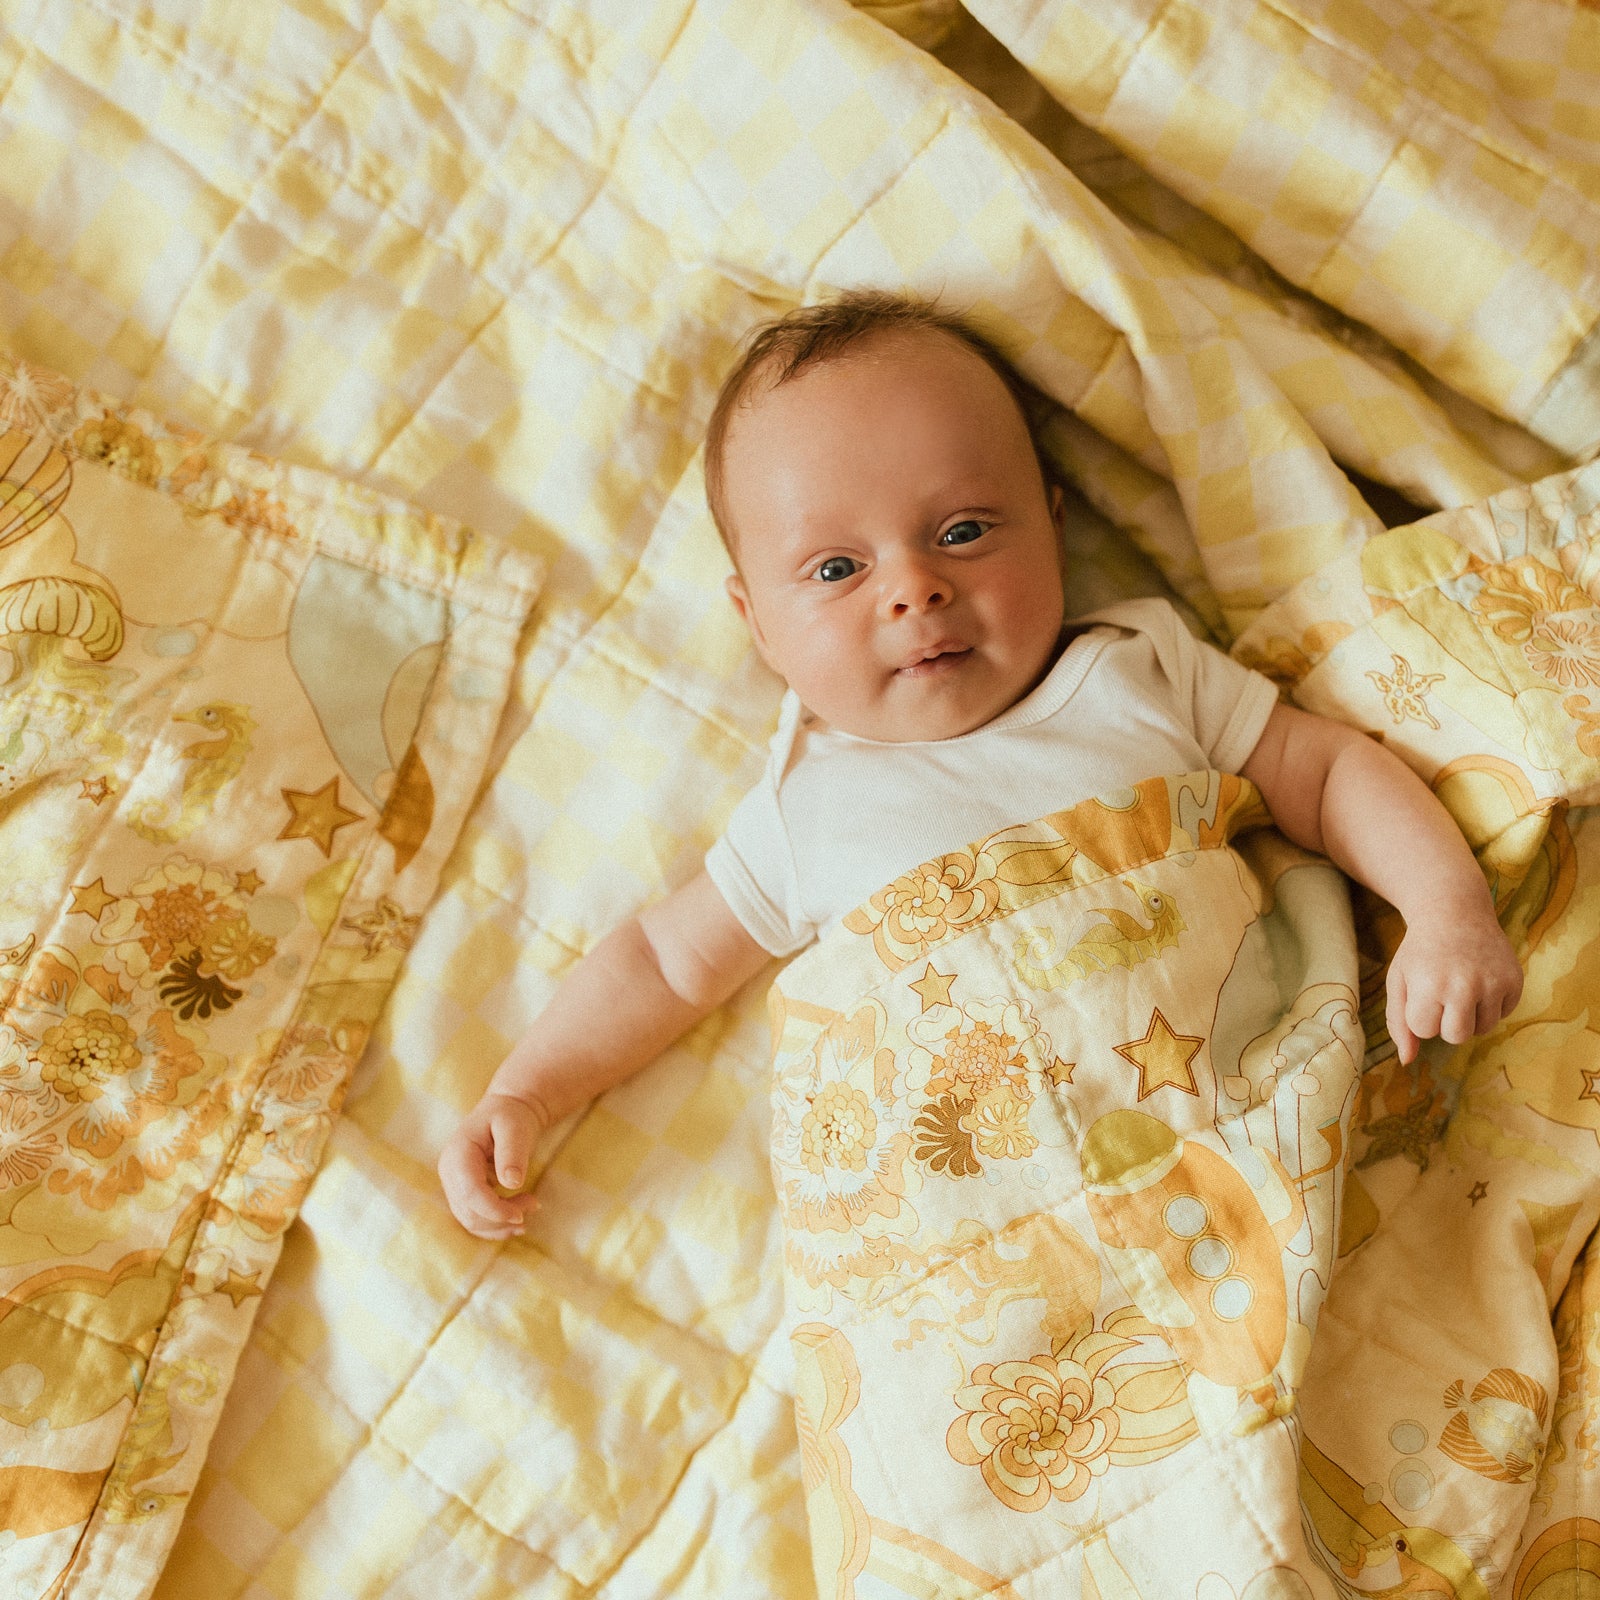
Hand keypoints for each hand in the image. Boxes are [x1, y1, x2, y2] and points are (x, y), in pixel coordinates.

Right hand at [437, 1091, 547, 1239]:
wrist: (505, 1112)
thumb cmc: (510, 1115)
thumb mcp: (515, 1126)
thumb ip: (512, 1152)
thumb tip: (512, 1183)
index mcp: (458, 1154)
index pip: (470, 1192)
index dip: (494, 1210)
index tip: (522, 1214)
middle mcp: (449, 1172)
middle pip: (469, 1212)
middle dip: (502, 1217)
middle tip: (534, 1204)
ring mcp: (453, 1184)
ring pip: (471, 1220)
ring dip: (500, 1225)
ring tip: (529, 1210)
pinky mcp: (462, 1193)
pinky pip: (474, 1219)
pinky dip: (495, 1226)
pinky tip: (516, 1222)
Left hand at [1386, 902, 1522, 1065]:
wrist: (1455, 913)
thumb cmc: (1420, 952)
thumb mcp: (1399, 981)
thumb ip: (1398, 1022)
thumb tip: (1406, 1061)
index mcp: (1429, 985)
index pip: (1424, 1030)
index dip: (1420, 1014)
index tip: (1421, 991)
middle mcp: (1465, 985)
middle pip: (1456, 1036)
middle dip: (1446, 1021)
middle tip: (1442, 992)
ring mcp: (1494, 983)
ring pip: (1482, 1029)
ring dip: (1469, 1015)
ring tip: (1460, 985)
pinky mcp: (1515, 981)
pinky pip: (1502, 1014)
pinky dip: (1490, 1004)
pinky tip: (1480, 979)